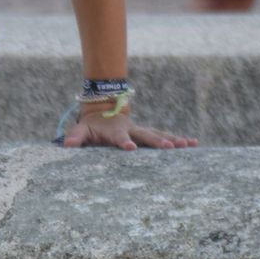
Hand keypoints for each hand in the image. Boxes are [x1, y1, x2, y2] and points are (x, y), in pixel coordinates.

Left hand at [60, 103, 197, 149]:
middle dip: (156, 140)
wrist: (103, 110)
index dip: (123, 142)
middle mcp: (131, 129)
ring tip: (187, 145)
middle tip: (169, 147)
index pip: (119, 137)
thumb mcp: (81, 130)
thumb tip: (66, 145)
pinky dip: (178, 139)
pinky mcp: (148, 133)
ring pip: (158, 134)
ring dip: (172, 139)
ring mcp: (141, 130)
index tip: (130, 148)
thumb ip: (75, 137)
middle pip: (145, 135)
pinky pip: (165, 136)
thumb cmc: (92, 126)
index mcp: (114, 131)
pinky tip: (194, 143)